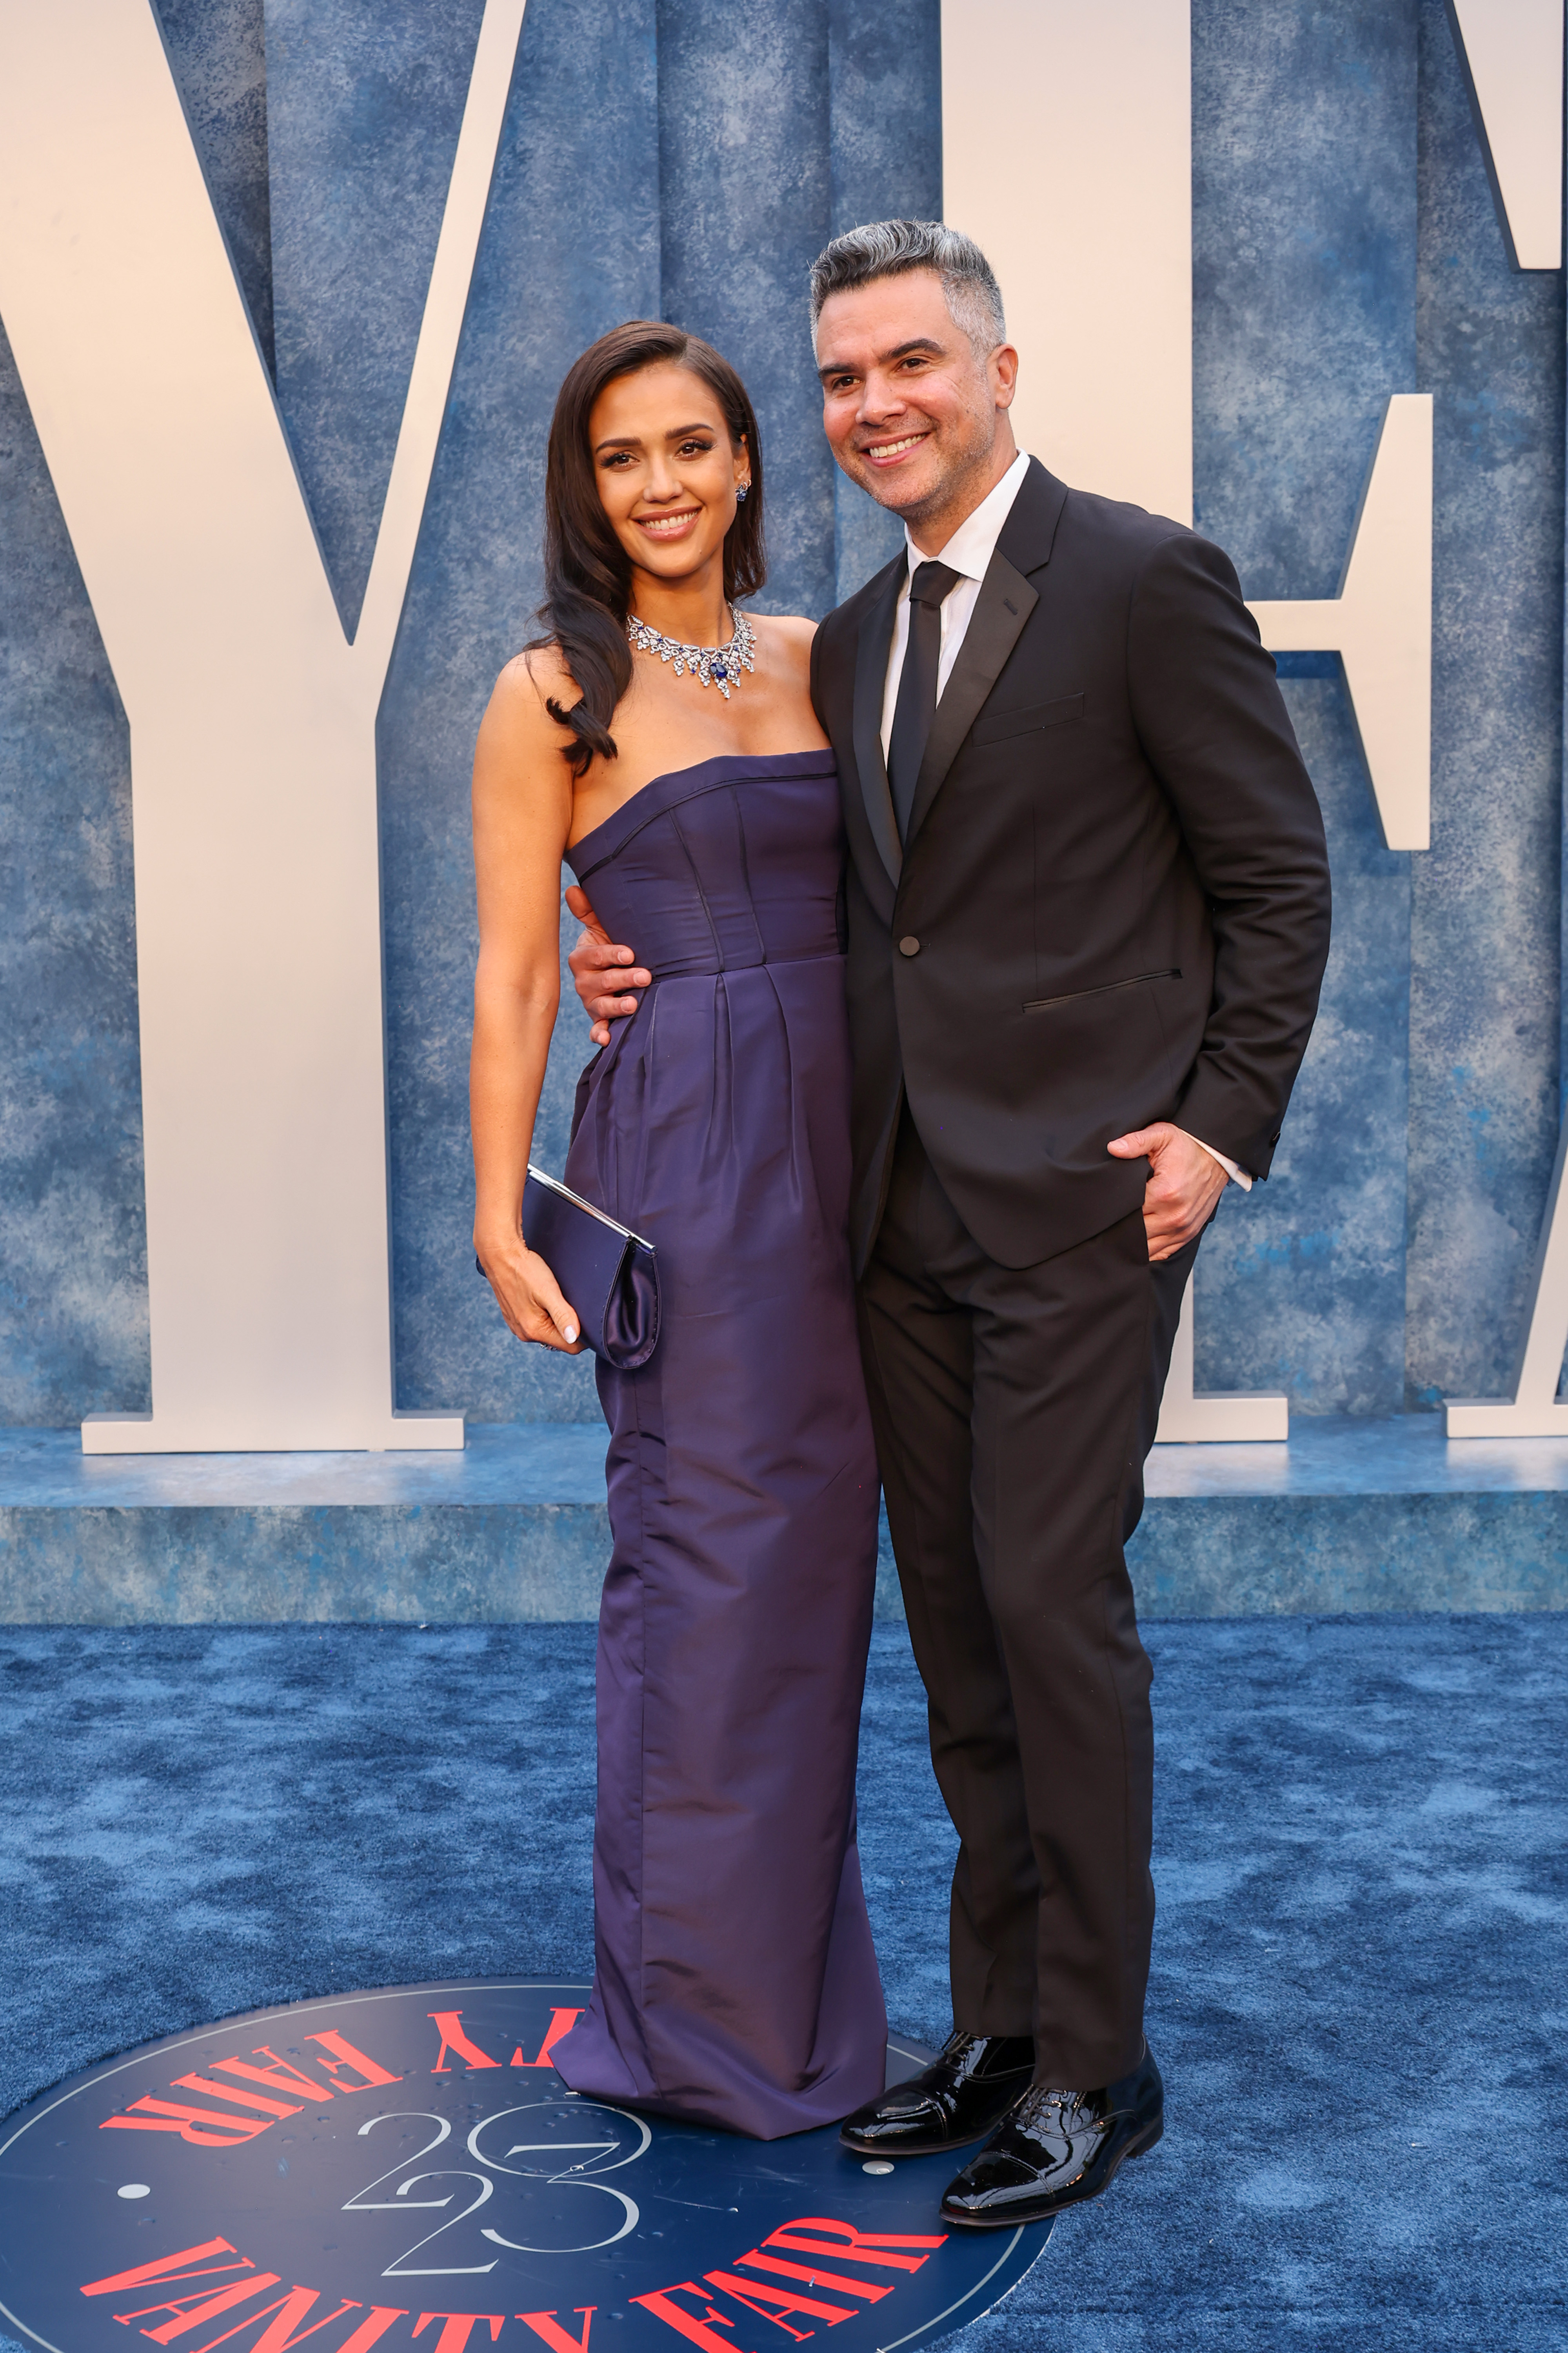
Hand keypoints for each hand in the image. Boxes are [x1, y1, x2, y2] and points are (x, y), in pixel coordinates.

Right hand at [476, 1234, 583, 1352]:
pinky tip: (544, 1298)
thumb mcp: (548, 1291)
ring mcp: (517, 1325)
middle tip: (572, 1303)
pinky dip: (545, 1314)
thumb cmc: (524, 1270)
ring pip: (548, 1330)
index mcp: (534, 1330)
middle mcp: (524, 1333)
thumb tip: (573, 1337)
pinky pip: (537, 1322)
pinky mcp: (514, 1317)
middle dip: (569, 1326)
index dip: (584, 1336)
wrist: (500, 1254)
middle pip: (558, 1339)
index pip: (570, 1346)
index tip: (589, 1319)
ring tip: (557, 1298)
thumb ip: (562, 1315)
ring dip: (556, 1319)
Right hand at [565, 884, 649, 1046]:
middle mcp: (583, 982)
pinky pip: (597, 1029)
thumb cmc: (611, 944)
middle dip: (623, 978)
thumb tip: (572, 889)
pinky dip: (600, 1035)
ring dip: (617, 1006)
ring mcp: (591, 1002)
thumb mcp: (601, 927)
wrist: (617, 968)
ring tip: (634, 1003)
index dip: (611, 954)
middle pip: (600, 982)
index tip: (630, 953)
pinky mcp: (599, 1019)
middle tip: (645, 976)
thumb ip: (588, 911)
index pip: (595, 956)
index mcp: (583, 958)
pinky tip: (607, 1040)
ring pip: (601, 1006)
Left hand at [1106, 1123, 1226, 1261]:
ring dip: (1132, 1242)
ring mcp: (1183, 1228)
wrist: (1217, 1157)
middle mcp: (1174, 1216)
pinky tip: (1136, 1242)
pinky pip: (1162, 1252)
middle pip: (1134, 1233)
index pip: (1127, 1212)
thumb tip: (1113, 1148)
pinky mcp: (1188, 1234)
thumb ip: (1136, 1141)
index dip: (1113, 1209)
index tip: (1104, 1205)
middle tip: (1106, 1219)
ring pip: (1146, 1248)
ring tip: (1119, 1230)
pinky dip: (1148, 1250)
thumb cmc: (1187, 1147)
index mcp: (1164, 1193)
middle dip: (1120, 1227)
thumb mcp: (1162, 1135)